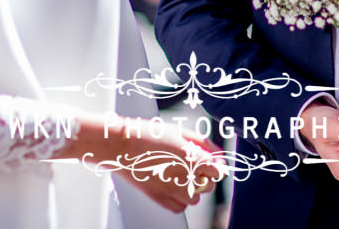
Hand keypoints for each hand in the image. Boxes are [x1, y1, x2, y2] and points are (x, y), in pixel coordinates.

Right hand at [65, 115, 223, 212]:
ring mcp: (173, 190)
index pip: (218, 170)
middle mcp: (186, 176)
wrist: (121, 145)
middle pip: (208, 185)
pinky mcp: (160, 199)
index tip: (210, 162)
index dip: (216, 166)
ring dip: (191, 188)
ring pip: (195, 198)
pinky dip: (179, 199)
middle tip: (189, 165)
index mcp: (193, 157)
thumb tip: (217, 154)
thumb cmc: (148, 134)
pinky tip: (170, 185)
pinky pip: (180, 207)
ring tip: (178, 175)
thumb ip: (202, 144)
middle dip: (204, 176)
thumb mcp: (179, 132)